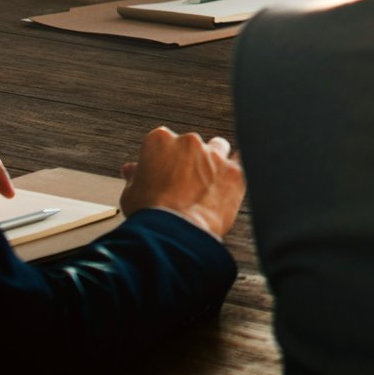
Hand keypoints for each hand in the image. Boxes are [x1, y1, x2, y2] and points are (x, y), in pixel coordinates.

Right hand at [118, 128, 244, 241]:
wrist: (174, 233)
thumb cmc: (150, 215)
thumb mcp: (131, 194)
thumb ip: (135, 177)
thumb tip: (131, 170)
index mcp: (160, 141)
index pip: (164, 141)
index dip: (164, 159)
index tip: (165, 173)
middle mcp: (188, 141)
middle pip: (192, 144)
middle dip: (189, 160)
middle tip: (185, 184)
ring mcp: (213, 154)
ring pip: (218, 147)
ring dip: (213, 161)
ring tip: (207, 184)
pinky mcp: (234, 171)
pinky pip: (243, 160)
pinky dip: (238, 166)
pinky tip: (233, 175)